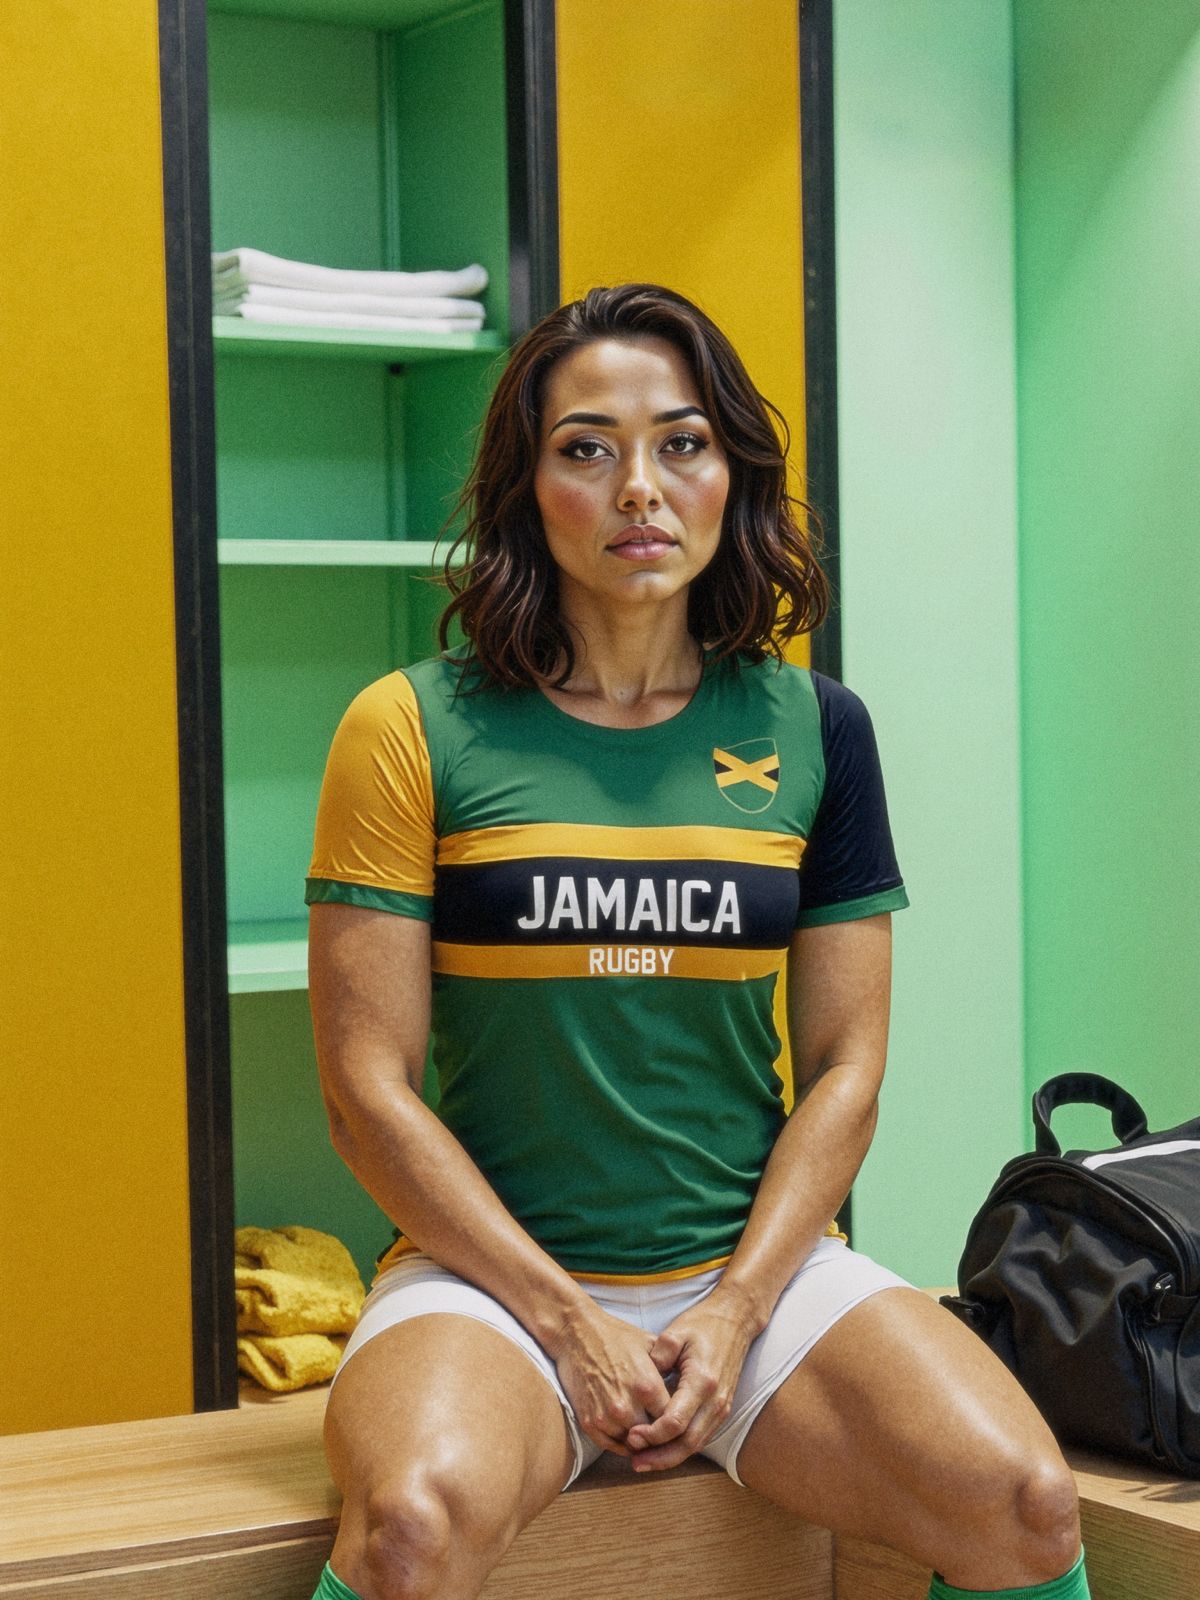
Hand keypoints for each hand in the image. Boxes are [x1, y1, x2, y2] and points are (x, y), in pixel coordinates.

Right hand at [547, 1301, 674, 1457]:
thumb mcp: (649, 1344)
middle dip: (660, 1434)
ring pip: (633, 1445)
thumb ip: (669, 1368)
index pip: (673, 1419)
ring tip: (645, 1430)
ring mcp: (606, 1417)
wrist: (575, 1333)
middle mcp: (627, 1406)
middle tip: (664, 1429)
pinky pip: (611, 1446)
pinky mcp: (589, 1424)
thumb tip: (686, 1385)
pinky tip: (627, 1431)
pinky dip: (621, 1442)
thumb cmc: (615, 1335)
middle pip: (654, 1437)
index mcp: (647, 1386)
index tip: (679, 1417)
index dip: (677, 1419)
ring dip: (640, 1440)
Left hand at [624, 1290, 757, 1471]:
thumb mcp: (675, 1333)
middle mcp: (716, 1401)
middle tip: (635, 1462)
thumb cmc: (703, 1325)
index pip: (676, 1421)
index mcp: (703, 1382)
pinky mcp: (722, 1410)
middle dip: (660, 1456)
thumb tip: (641, 1383)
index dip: (653, 1434)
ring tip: (643, 1462)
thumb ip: (657, 1357)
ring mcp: (722, 1408)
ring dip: (670, 1458)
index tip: (631, 1435)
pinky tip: (663, 1450)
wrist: (735, 1321)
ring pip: (696, 1445)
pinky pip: (701, 1437)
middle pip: (688, 1443)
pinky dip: (681, 1448)